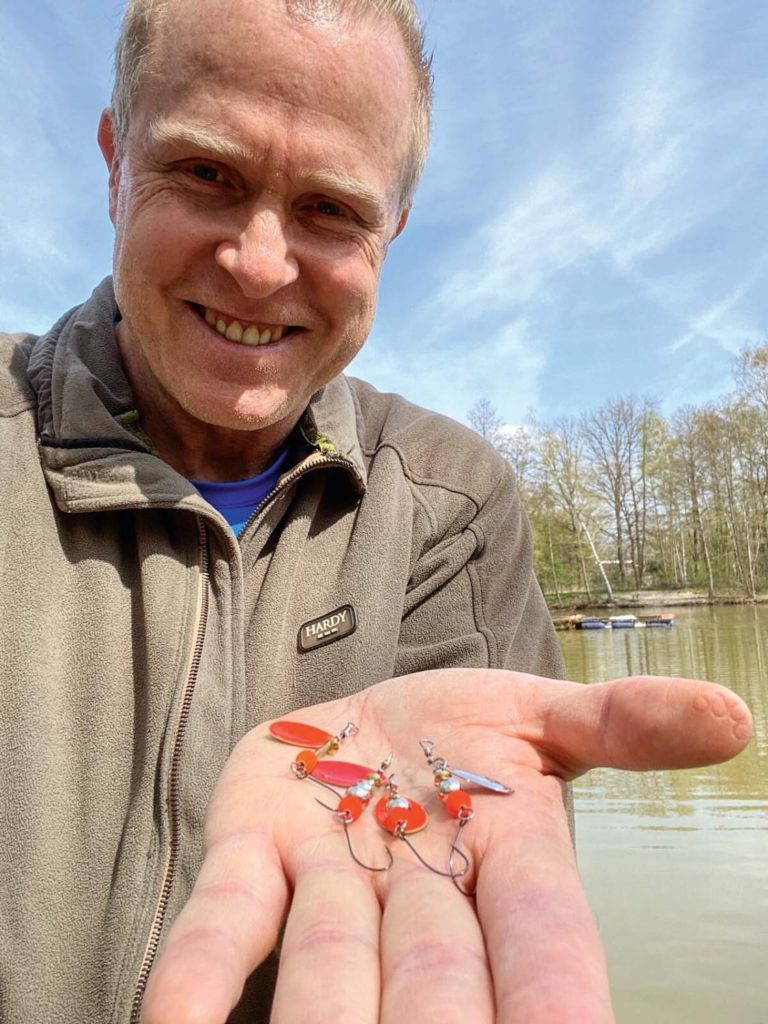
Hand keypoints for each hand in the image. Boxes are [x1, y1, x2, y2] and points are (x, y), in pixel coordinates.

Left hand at [141, 669, 751, 1023]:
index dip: (555, 998)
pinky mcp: (250, 855)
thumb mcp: (542, 712)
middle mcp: (417, 895)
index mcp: (503, 861)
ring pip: (328, 971)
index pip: (542, 944)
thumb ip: (624, 720)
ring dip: (325, 1018)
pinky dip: (196, 977)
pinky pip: (223, 926)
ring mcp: (326, 883)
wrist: (352, 724)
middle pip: (433, 979)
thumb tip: (731, 713)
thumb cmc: (458, 731)